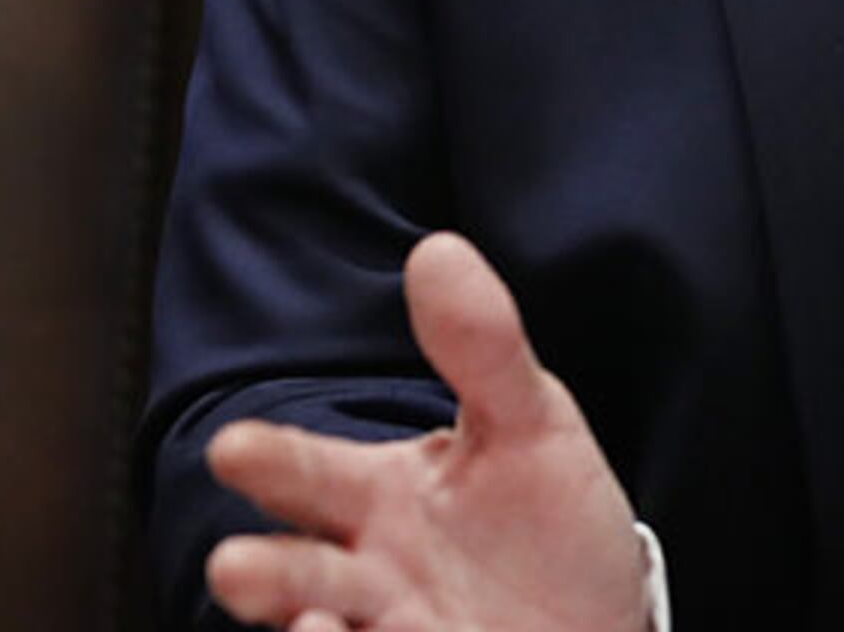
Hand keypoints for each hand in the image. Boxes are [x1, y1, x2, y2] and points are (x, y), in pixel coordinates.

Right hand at [203, 232, 650, 631]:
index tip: (232, 449)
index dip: (270, 460)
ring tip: (313, 628)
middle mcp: (369, 576)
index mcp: (377, 497)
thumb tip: (438, 249)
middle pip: (297, 573)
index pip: (308, 473)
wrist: (611, 618)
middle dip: (264, 573)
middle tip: (234, 567)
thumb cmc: (549, 523)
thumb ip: (483, 348)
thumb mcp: (530, 425)